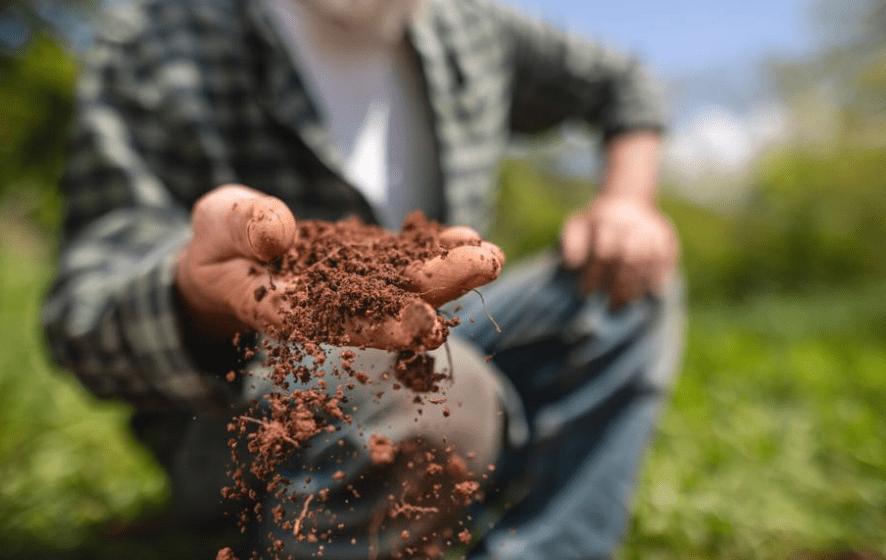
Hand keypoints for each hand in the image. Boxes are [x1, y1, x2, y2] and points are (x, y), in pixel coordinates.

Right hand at [175, 185, 503, 348]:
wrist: (231, 254)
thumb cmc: (217, 244)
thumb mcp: (216, 224)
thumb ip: (242, 226)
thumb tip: (278, 232)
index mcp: (286, 310)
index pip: (335, 324)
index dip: (380, 326)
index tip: (423, 326)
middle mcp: (331, 307)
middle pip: (387, 306)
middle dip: (437, 290)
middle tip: (485, 269)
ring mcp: (354, 288)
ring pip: (405, 285)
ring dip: (451, 273)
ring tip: (490, 254)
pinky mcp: (368, 267)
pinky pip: (405, 260)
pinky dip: (436, 250)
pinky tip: (470, 237)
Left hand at [560, 195, 677, 306]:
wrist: (626, 199)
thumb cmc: (595, 222)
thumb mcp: (577, 225)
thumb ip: (570, 243)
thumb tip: (572, 264)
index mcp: (605, 219)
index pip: (603, 252)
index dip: (594, 275)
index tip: (586, 294)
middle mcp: (630, 222)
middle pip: (629, 258)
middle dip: (619, 285)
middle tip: (610, 305)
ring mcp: (650, 227)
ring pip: (647, 259)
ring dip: (637, 284)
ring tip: (626, 303)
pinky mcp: (666, 233)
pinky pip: (666, 257)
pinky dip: (660, 275)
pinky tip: (654, 293)